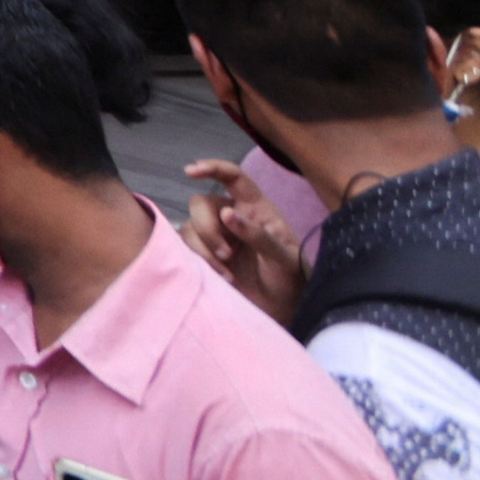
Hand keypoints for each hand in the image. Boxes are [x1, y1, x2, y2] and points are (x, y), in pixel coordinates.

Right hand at [181, 160, 309, 325]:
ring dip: (205, 249)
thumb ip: (258, 235)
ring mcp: (217, 237)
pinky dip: (200, 260)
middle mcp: (232, 217)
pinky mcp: (205, 256)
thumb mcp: (284, 258)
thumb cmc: (292, 281)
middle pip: (202, 203)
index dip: (213, 167)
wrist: (284, 312)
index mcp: (256, 209)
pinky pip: (187, 247)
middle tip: (227, 254)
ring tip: (227, 271)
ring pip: (191, 226)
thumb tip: (226, 214)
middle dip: (208, 227)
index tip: (191, 171)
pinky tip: (222, 277)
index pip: (233, 177)